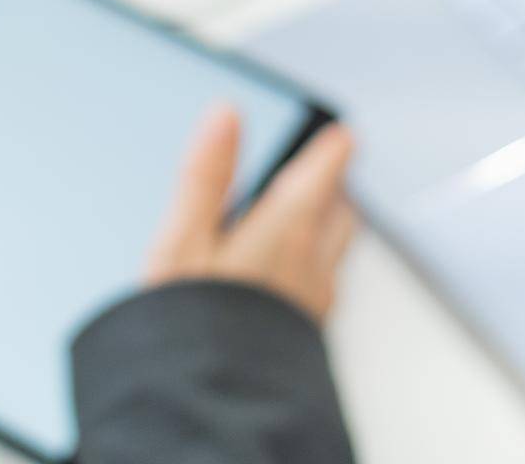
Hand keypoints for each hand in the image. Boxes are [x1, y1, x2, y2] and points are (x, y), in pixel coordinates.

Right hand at [144, 106, 355, 322]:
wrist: (212, 408)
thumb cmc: (196, 325)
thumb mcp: (184, 239)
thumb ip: (207, 175)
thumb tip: (226, 116)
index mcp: (284, 231)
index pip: (321, 176)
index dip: (331, 151)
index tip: (340, 134)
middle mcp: (310, 266)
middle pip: (338, 214)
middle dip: (335, 187)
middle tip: (334, 168)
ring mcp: (311, 305)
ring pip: (334, 252)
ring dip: (332, 226)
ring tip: (323, 213)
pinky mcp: (304, 338)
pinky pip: (323, 287)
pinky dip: (318, 265)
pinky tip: (301, 277)